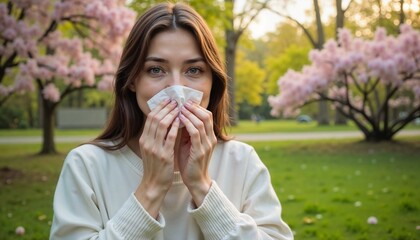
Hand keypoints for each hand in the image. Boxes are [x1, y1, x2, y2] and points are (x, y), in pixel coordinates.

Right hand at [135, 99, 179, 217]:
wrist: (154, 184)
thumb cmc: (156, 166)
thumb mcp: (153, 148)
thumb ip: (158, 136)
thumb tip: (168, 120)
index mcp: (144, 139)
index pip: (150, 118)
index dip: (160, 107)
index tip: (168, 100)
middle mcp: (147, 142)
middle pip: (155, 118)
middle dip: (166, 107)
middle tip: (175, 101)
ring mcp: (154, 148)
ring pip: (161, 125)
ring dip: (171, 114)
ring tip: (179, 108)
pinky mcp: (164, 155)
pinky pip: (169, 137)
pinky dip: (175, 127)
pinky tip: (181, 121)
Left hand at [179, 100, 216, 205]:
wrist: (195, 181)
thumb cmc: (190, 163)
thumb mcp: (188, 144)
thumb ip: (186, 132)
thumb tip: (178, 117)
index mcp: (209, 136)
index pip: (207, 116)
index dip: (197, 107)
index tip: (185, 101)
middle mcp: (211, 139)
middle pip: (206, 116)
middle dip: (194, 107)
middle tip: (183, 101)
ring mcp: (207, 145)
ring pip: (201, 122)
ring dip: (190, 114)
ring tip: (180, 108)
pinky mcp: (200, 151)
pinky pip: (195, 133)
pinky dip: (188, 124)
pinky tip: (180, 119)